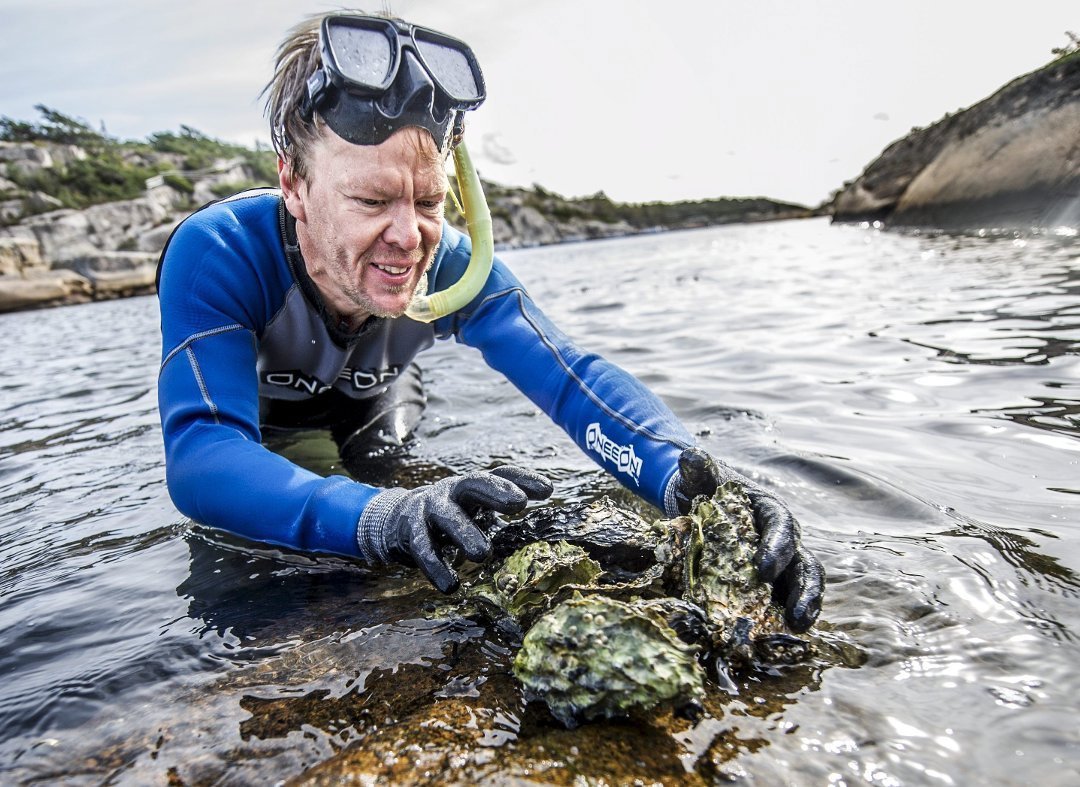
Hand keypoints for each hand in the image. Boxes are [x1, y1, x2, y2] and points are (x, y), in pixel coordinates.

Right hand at [357, 465, 551, 592]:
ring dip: (464, 533)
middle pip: (473, 484)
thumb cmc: (451, 515)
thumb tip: (545, 510)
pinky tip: (451, 586)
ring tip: (482, 554)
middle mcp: (451, 491)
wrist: (396, 521)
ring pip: (447, 517)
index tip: (548, 490)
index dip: (522, 479)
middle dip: (495, 492)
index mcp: (472, 486)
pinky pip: (423, 549)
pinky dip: (436, 568)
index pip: (499, 474)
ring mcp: (429, 509)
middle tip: (518, 504)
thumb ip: (502, 507)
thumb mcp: (475, 507)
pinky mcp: (409, 531)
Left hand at [674, 448, 824, 631]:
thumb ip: (699, 469)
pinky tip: (779, 638)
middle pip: (803, 564)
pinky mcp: (774, 584)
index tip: (763, 569)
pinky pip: (784, 601)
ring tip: (798, 630)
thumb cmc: (706, 492)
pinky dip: (784, 618)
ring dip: (804, 607)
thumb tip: (690, 455)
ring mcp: (782, 564)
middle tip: (796, 615)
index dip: (776, 549)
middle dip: (804, 590)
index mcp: (771, 513)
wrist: (703, 506)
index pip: (781, 529)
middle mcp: (784, 540)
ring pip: (803, 585)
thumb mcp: (702, 479)